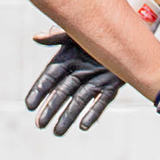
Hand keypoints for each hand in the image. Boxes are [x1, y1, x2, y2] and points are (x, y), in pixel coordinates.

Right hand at [25, 0, 159, 134]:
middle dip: (51, 109)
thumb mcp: (77, 31)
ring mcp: (94, 80)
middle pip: (62, 93)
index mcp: (68, 59)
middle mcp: (79, 72)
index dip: (39, 91)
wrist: (130, 28)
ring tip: (57, 132)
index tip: (29, 105)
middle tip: (40, 124)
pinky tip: (84, 125)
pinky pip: (101, 101)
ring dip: (68, 116)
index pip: (50, 78)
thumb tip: (36, 38)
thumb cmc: (100, 27)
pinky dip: (93, 113)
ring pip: (78, 101)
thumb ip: (57, 36)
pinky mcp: (110, 85)